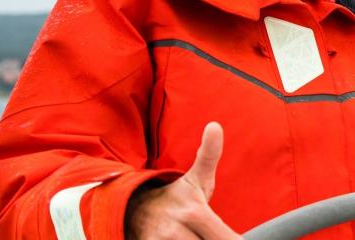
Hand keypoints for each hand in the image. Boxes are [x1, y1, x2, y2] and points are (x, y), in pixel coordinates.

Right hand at [125, 122, 240, 238]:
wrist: (129, 208)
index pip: (225, 238)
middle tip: (214, 233)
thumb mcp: (195, 178)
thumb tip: (215, 125)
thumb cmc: (174, 196)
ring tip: (198, 234)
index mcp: (193, 213)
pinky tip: (188, 238)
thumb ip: (209, 155)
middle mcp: (174, 232)